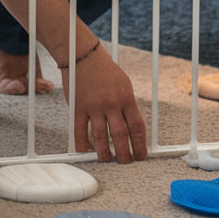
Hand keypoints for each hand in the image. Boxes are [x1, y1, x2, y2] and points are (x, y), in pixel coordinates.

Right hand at [59, 46, 147, 162]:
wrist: (83, 55)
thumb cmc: (105, 69)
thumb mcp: (123, 84)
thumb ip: (126, 105)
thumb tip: (131, 127)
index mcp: (126, 98)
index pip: (137, 127)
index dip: (140, 145)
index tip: (141, 156)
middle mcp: (111, 103)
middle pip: (120, 136)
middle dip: (124, 154)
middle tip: (125, 162)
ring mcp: (93, 107)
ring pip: (100, 138)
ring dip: (104, 154)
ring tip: (107, 160)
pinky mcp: (77, 108)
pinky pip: (80, 132)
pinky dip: (83, 145)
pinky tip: (87, 151)